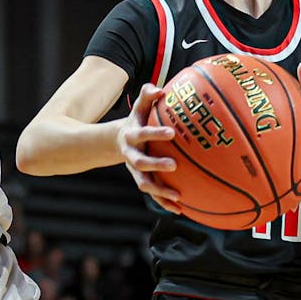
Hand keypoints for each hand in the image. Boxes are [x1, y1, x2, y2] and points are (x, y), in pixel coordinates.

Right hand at [117, 84, 181, 213]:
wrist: (119, 140)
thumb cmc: (138, 118)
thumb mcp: (140, 106)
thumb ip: (147, 94)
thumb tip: (159, 90)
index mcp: (131, 136)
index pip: (142, 134)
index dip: (155, 134)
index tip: (172, 133)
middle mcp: (131, 155)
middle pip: (140, 163)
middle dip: (156, 165)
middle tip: (174, 165)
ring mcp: (135, 170)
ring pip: (145, 184)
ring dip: (160, 192)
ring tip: (178, 197)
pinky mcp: (142, 180)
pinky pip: (153, 194)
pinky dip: (165, 203)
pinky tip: (181, 209)